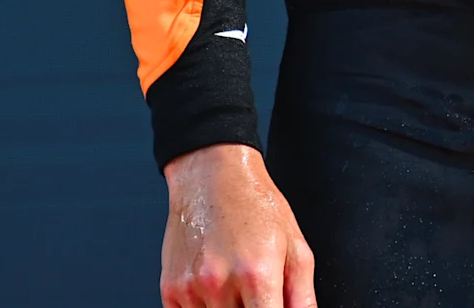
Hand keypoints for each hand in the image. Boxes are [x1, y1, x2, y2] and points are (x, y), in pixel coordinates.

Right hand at [160, 143, 315, 307]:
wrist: (211, 179)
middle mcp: (221, 284)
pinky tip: (215, 287)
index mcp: (258, 275)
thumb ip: (303, 294)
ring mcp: (191, 290)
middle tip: (256, 292)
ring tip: (237, 284)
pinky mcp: (170, 291)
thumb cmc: (256, 206)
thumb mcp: (295, 246)